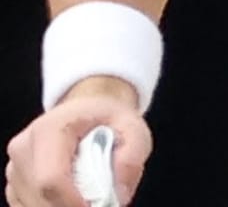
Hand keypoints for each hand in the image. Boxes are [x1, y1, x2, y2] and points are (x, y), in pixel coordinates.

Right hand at [5, 82, 149, 206]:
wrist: (86, 110)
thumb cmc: (107, 118)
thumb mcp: (133, 125)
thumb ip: (133, 155)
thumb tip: (119, 193)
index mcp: (50, 128)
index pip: (51, 179)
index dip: (72, 202)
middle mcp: (24, 148)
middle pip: (41, 198)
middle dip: (71, 206)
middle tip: (96, 199)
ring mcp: (15, 169)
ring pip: (34, 206)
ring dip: (62, 206)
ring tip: (85, 189)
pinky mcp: (14, 185)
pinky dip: (53, 206)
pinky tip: (71, 194)